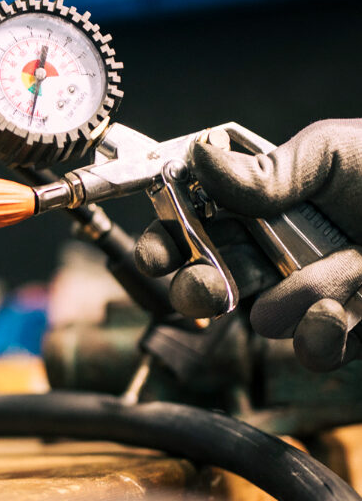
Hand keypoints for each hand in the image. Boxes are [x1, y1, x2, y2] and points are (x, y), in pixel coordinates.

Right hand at [135, 119, 361, 370]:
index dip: (162, 243)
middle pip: (204, 286)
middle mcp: (275, 255)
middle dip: (198, 289)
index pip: (190, 229)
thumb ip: (266, 169)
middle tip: (212, 286)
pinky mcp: (343, 332)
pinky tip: (355, 307)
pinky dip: (328, 331)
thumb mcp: (334, 153)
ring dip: (297, 298)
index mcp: (261, 207)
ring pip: (261, 321)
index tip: (158, 252)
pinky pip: (311, 348)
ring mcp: (307, 298)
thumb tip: (198, 156)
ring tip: (350, 271)